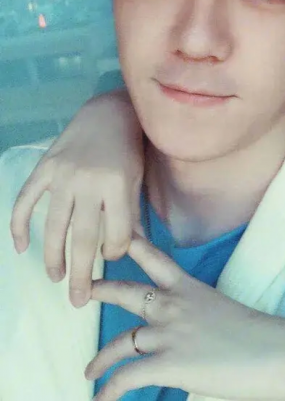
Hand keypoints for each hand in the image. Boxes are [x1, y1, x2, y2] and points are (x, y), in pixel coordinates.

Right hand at [10, 90, 143, 306]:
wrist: (109, 112)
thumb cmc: (129, 149)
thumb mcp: (137, 180)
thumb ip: (132, 215)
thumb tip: (131, 252)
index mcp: (118, 185)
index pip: (118, 233)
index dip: (116, 251)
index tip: (112, 257)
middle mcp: (89, 182)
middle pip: (84, 238)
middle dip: (81, 273)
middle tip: (78, 300)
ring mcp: (64, 174)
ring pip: (54, 226)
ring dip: (53, 257)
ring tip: (56, 277)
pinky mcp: (45, 167)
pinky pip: (26, 200)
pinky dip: (19, 225)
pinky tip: (21, 247)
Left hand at [87, 236, 277, 400]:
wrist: (272, 352)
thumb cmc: (257, 335)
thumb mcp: (221, 313)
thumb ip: (197, 316)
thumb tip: (188, 334)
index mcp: (189, 288)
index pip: (155, 258)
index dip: (132, 244)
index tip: (116, 237)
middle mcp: (173, 305)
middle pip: (127, 291)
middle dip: (102, 290)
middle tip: (86, 290)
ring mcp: (168, 333)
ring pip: (120, 342)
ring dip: (100, 359)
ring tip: (90, 370)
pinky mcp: (167, 363)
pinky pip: (125, 378)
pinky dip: (108, 391)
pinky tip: (101, 400)